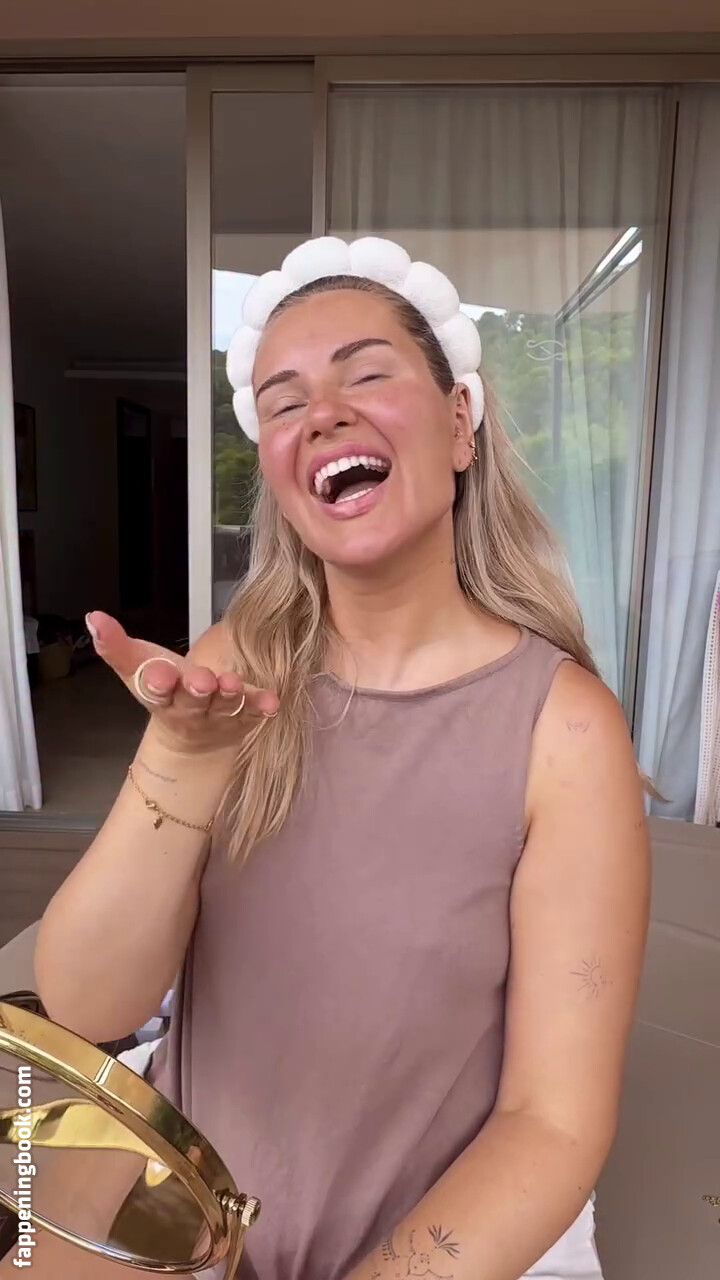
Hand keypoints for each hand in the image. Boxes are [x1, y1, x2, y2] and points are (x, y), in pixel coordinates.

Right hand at [85, 612, 277, 756]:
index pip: (156, 691)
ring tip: (231, 683)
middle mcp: (191, 710)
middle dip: (197, 690)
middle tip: (202, 680)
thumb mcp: (138, 668)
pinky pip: (256, 713)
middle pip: (194, 702)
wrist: (193, 738)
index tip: (161, 676)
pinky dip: (263, 707)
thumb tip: (93, 617)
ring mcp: (221, 717)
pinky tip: (272, 701)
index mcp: (162, 697)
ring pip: (226, 707)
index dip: (159, 683)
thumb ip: (117, 646)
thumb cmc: (166, 691)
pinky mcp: (247, 717)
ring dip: (230, 696)